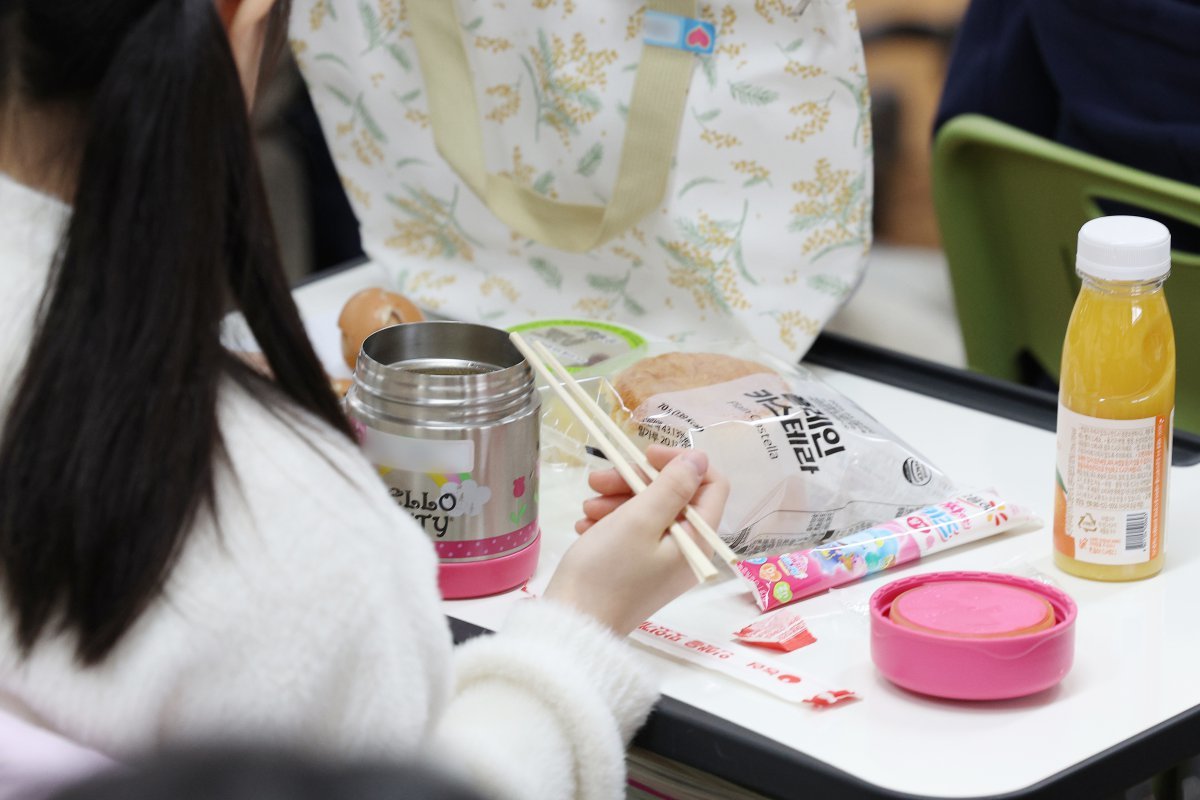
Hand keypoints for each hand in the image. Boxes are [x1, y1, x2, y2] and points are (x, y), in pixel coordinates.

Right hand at [542, 446, 729, 635]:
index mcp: (697, 540)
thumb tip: (699, 458)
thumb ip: (672, 486)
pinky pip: (631, 533)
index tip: (645, 453)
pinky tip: (585, 526)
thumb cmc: (607, 571)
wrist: (573, 625)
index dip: (680, 462)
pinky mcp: (637, 570)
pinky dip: (610, 522)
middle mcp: (686, 551)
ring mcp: (661, 562)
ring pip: (648, 512)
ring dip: (617, 500)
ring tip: (586, 508)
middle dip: (636, 481)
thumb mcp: (639, 520)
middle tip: (597, 479)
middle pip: (673, 496)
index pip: (711, 484)